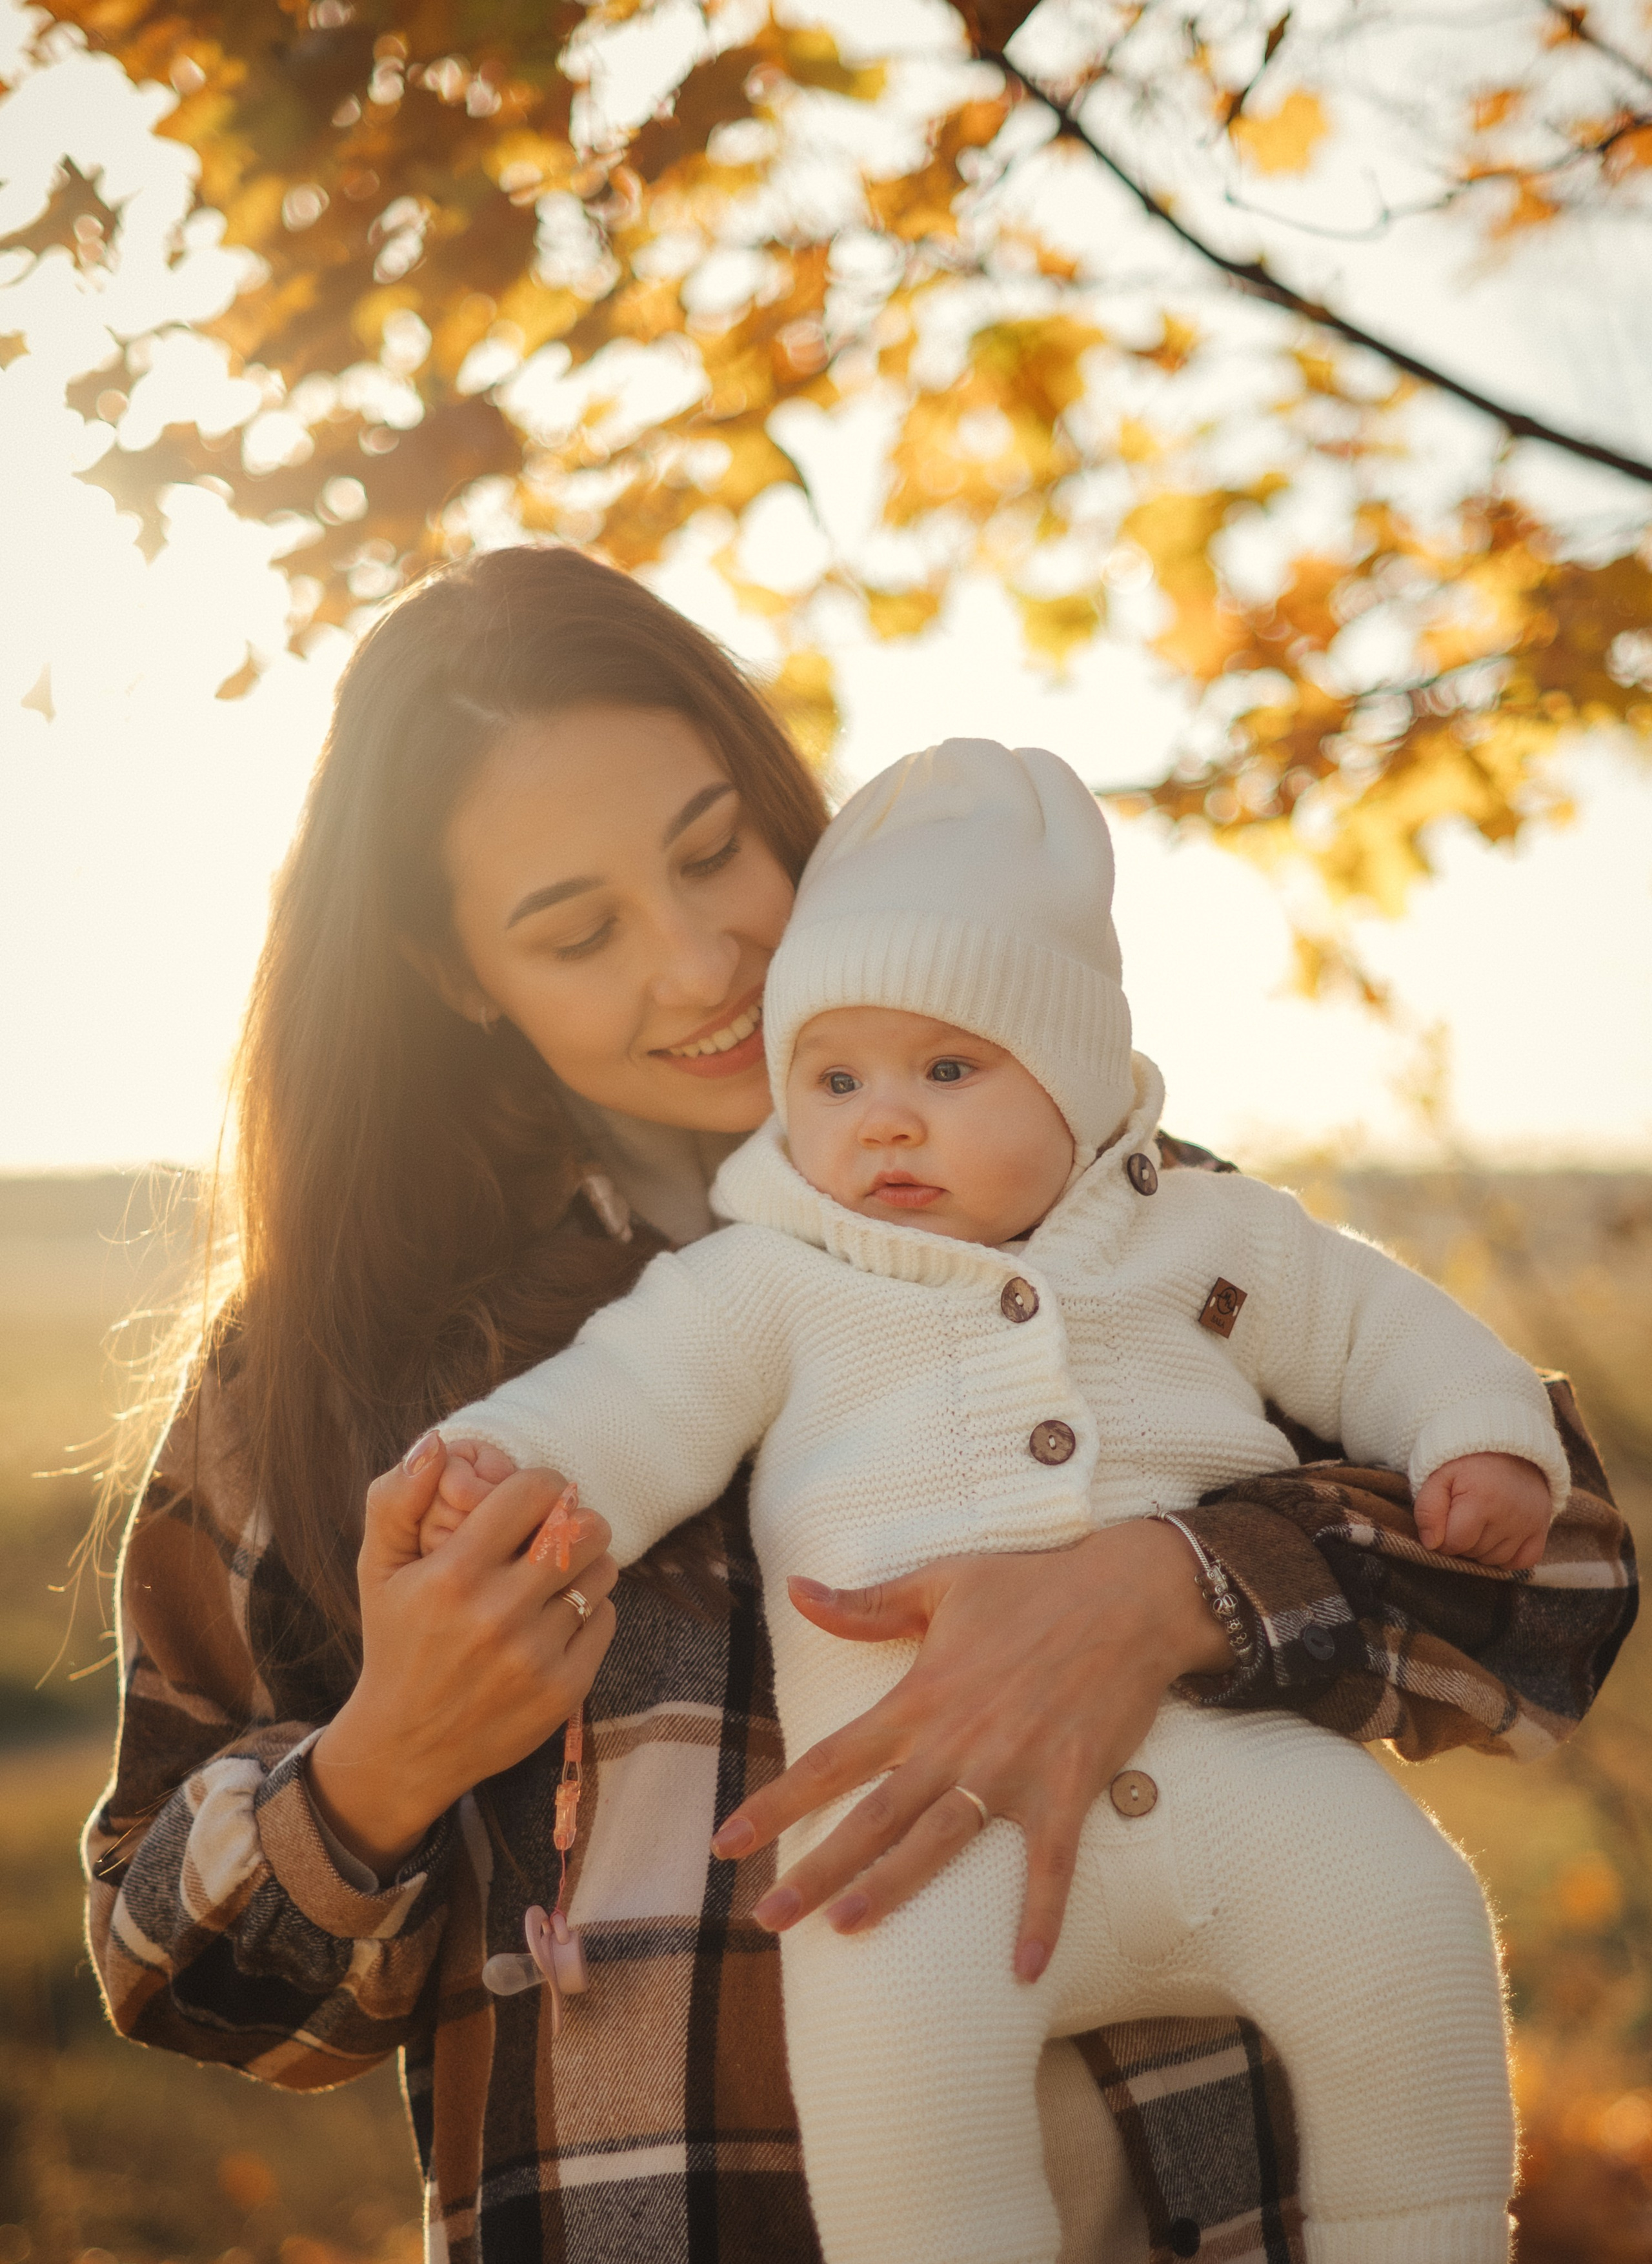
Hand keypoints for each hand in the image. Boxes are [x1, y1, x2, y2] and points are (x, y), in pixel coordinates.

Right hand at [307, 1436, 617, 1875]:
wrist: (407, 1746)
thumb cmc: (396, 1641)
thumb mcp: (378, 1569)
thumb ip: (397, 1497)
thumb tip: (436, 1441)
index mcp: (452, 1575)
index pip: (535, 1492)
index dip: (542, 1485)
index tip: (534, 1499)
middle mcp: (497, 1615)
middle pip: (586, 1529)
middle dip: (575, 1521)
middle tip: (556, 1533)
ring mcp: (535, 1656)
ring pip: (601, 1573)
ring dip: (585, 1566)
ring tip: (554, 1577)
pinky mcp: (564, 1690)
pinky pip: (606, 1618)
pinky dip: (588, 1611)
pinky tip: (555, 1620)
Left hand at [709, 1519, 1231, 1980]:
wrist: (1128, 1597)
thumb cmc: (1031, 1587)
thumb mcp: (940, 1584)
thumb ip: (866, 1605)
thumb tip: (796, 1590)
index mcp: (919, 1697)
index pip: (832, 1758)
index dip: (776, 1800)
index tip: (727, 1840)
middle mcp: (957, 1741)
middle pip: (874, 1816)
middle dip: (817, 1869)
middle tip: (768, 1918)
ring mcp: (1013, 1770)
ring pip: (941, 1842)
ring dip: (896, 1889)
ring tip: (848, 1929)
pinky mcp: (1068, 1788)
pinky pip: (1051, 1865)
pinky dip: (1039, 1917)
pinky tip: (1024, 1970)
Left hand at [1414, 1450, 1551, 1568]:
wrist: (1505, 1447)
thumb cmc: (1465, 1463)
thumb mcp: (1437, 1477)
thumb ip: (1427, 1510)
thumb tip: (1431, 1544)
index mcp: (1481, 1499)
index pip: (1455, 1543)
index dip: (1442, 1538)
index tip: (1443, 1521)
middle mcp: (1510, 1514)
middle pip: (1474, 1553)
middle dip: (1461, 1542)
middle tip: (1462, 1517)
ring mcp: (1528, 1523)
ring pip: (1496, 1560)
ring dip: (1482, 1550)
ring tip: (1479, 1523)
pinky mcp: (1541, 1528)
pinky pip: (1522, 1562)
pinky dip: (1507, 1557)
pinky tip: (1497, 1538)